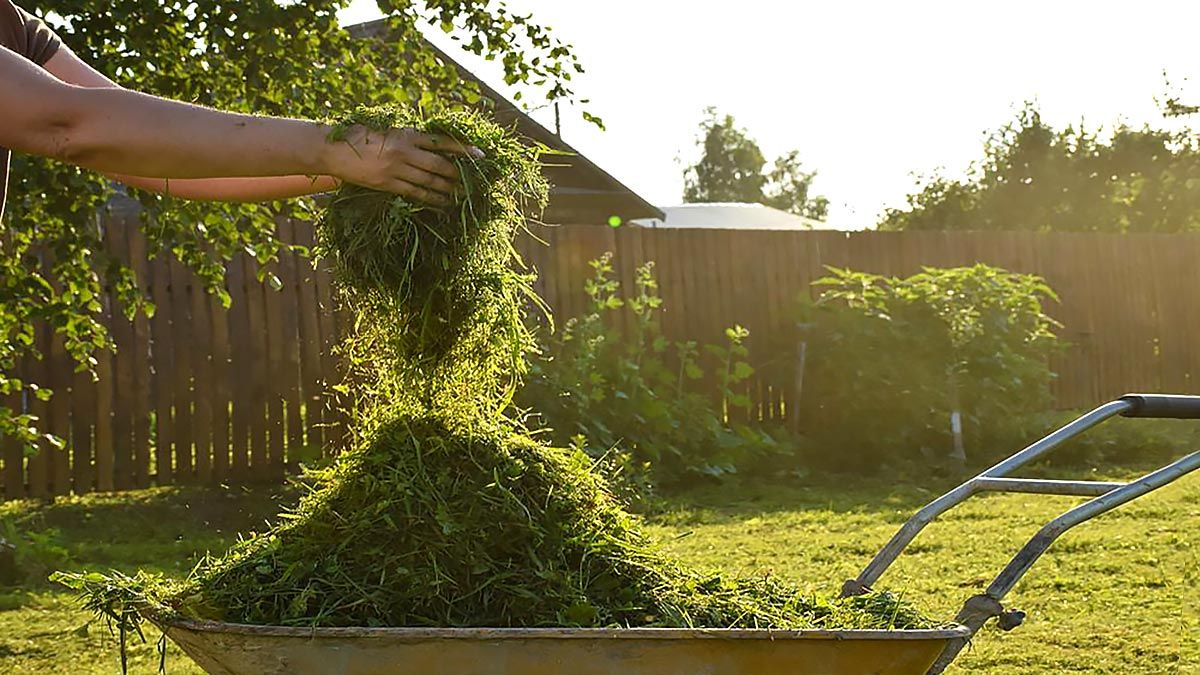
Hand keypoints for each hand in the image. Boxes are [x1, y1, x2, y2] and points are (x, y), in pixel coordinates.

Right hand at [323, 126, 483, 204]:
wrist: (331, 148)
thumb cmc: (359, 135)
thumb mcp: (386, 129)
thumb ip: (408, 136)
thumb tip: (432, 144)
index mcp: (406, 133)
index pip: (442, 141)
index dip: (463, 149)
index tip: (480, 155)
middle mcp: (404, 151)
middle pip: (439, 165)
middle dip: (457, 174)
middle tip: (471, 182)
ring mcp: (395, 169)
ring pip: (429, 181)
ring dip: (447, 189)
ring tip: (459, 195)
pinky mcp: (387, 184)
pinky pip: (414, 193)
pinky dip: (430, 198)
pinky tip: (440, 203)